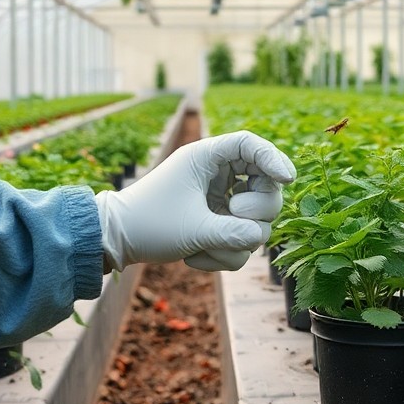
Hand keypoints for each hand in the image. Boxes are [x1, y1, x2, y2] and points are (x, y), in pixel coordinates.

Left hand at [95, 130, 295, 271]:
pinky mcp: (219, 225)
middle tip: (233, 216)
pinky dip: (223, 255)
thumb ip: (233, 233)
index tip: (286, 178)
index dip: (274, 158)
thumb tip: (261, 237)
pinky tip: (194, 258)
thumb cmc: (148, 223)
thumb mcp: (194, 228)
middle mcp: (218, 176)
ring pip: (256, 221)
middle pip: (265, 186)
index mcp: (207, 158)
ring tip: (201, 247)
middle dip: (256, 210)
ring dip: (234, 242)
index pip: (251, 145)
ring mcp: (220, 202)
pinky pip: (241, 241)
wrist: (117, 242)